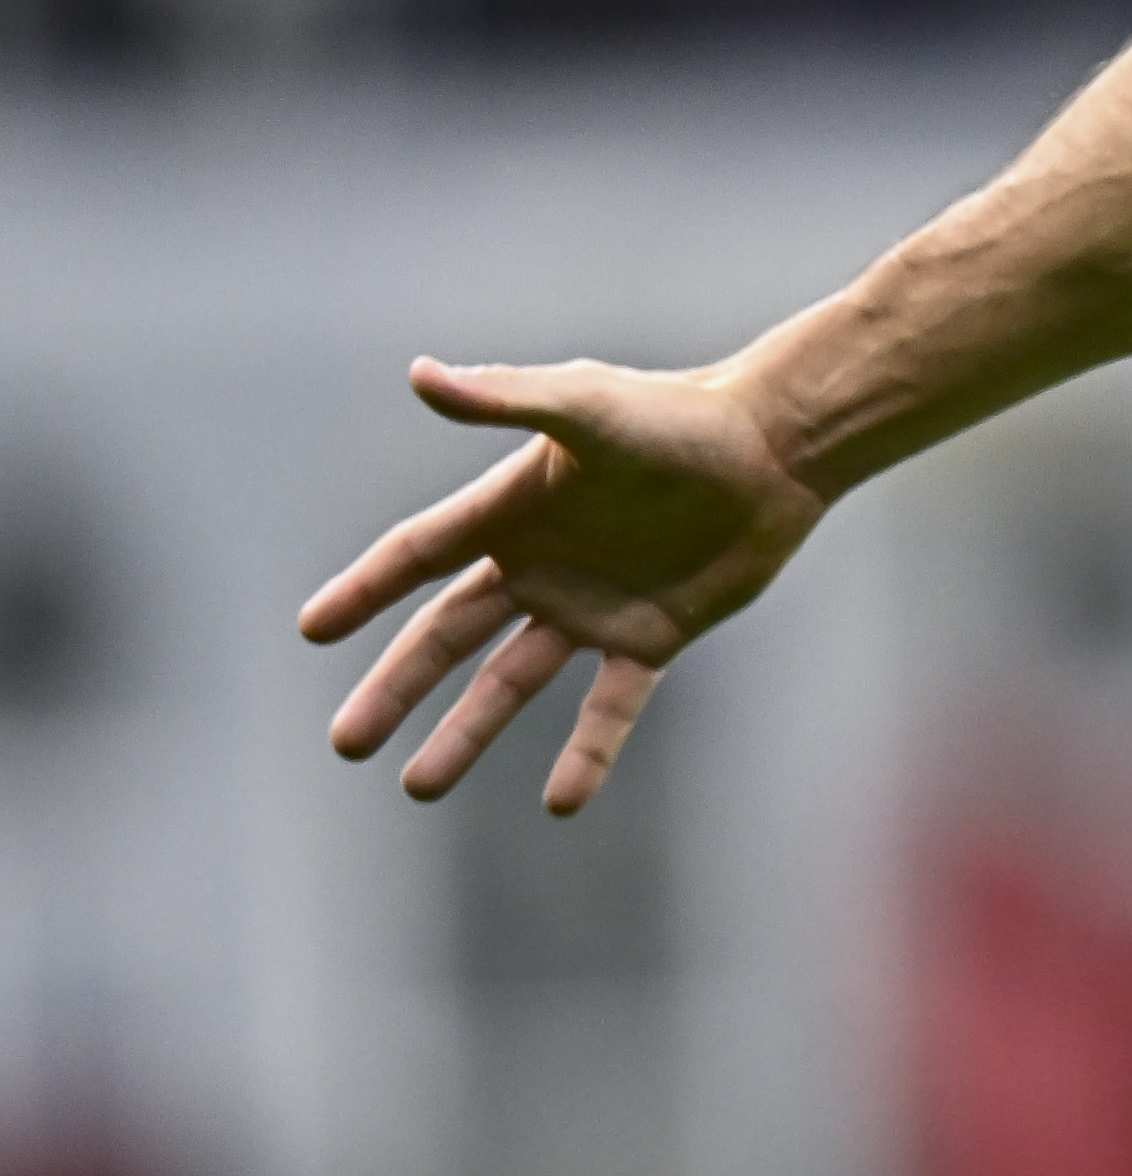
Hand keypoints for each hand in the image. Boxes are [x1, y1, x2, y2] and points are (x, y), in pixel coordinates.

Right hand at [301, 358, 828, 814]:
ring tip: (418, 786)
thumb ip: (506, 396)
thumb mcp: (587, 405)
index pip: (416, 556)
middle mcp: (540, 564)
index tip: (310, 630)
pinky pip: (610, 706)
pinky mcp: (652, 635)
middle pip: (448, 637)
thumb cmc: (680, 415)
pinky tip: (563, 801)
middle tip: (347, 742)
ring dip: (466, 733)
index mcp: (512, 511)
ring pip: (511, 683)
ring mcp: (592, 605)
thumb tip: (420, 373)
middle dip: (396, 689)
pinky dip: (588, 752)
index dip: (364, 590)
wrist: (776, 447)